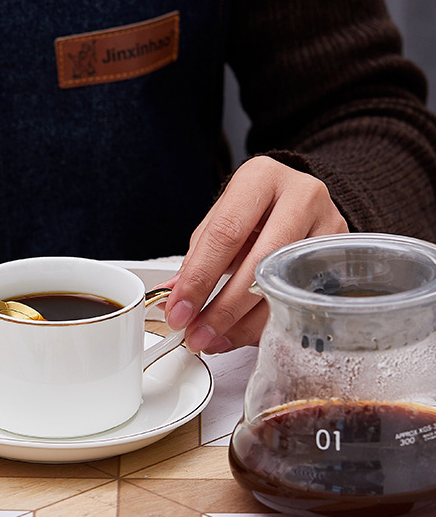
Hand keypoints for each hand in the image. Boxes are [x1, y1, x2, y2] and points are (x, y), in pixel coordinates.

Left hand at [160, 156, 347, 353]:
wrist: (300, 198)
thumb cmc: (256, 209)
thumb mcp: (222, 219)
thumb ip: (198, 255)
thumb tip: (173, 295)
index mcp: (260, 178)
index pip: (225, 234)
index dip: (199, 277)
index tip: (178, 309)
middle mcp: (301, 196)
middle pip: (258, 264)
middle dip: (222, 308)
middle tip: (196, 333)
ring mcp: (329, 225)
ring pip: (284, 287)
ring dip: (243, 324)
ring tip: (215, 339)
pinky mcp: (343, 256)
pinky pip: (303, 300)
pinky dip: (269, 324)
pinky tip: (245, 334)